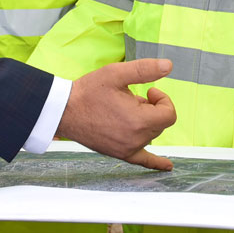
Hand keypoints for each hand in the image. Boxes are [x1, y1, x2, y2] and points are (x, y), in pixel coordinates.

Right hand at [57, 58, 176, 170]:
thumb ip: (145, 69)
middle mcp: (136, 139)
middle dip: (152, 108)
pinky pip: (144, 160)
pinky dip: (156, 162)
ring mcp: (128, 149)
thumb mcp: (117, 73)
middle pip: (161, 124)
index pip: (169, 113)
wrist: (64, 111)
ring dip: (146, 122)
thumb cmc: (89, 91)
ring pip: (151, 135)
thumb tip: (168, 65)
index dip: (163, 99)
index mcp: (139, 120)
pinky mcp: (120, 154)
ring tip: (126, 111)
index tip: (149, 90)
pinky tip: (168, 167)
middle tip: (132, 98)